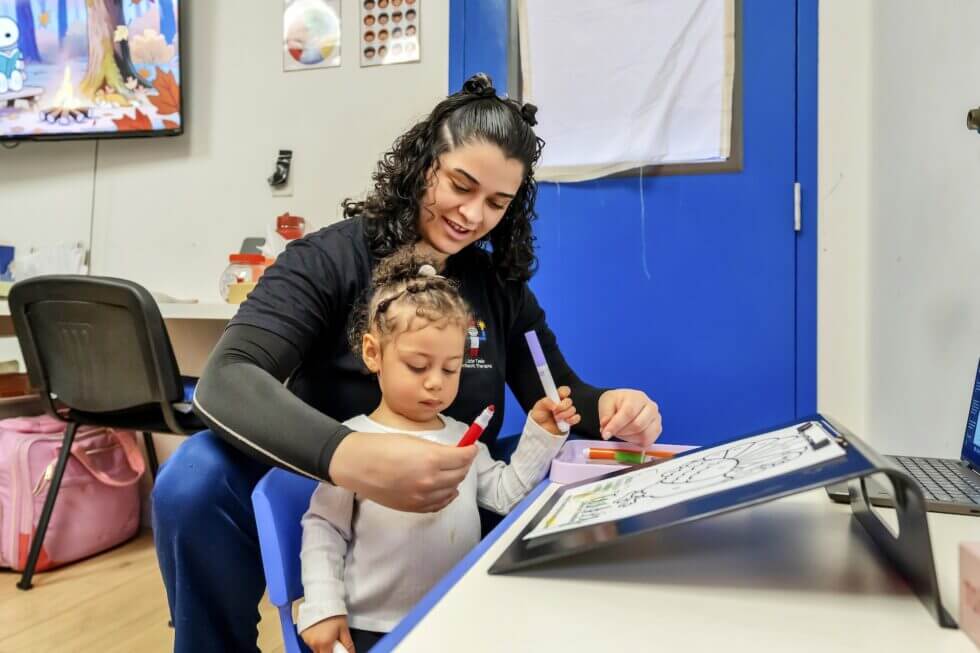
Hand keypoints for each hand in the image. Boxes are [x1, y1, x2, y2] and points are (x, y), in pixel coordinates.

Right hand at [301, 615, 354, 652]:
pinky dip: (316, 639)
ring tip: (327, 632)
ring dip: (322, 645)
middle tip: (334, 641)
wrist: (321, 598)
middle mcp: (313, 643)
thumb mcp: (344, 628)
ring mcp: (306, 639)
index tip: (339, 649)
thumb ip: (347, 644)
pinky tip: (321, 630)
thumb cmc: (334, 612)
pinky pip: (310, 642)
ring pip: (315, 648)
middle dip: (328, 650)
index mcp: (324, 644)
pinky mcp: (302, 634)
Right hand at [329, 431, 477, 512]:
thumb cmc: (381, 447)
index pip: (463, 457)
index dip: (470, 450)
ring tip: (452, 471)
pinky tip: (446, 489)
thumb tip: (454, 452)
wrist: (357, 465)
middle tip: (462, 456)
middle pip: (460, 474)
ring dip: (456, 479)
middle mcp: (430, 481)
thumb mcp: (414, 441)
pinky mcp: (414, 507)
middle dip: (464, 464)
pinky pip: (439, 504)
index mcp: (431, 459)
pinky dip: (446, 496)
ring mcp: (422, 497)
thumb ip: (437, 449)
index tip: (471, 446)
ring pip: (452, 490)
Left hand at [530, 386, 579, 434]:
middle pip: (569, 401)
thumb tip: (554, 404)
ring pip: (572, 410)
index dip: (565, 391)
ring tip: (556, 419)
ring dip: (564, 414)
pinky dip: (572, 419)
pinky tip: (565, 421)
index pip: (564, 391)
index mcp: (555, 398)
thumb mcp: (538, 407)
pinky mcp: (570, 421)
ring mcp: (567, 412)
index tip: (561, 395)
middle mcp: (562, 404)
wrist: (540, 430)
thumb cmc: (539, 417)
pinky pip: (577, 418)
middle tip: (554, 411)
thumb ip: (545, 402)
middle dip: (562, 406)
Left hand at [597, 389, 661, 446]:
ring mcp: (656, 418)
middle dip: (622, 432)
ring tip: (621, 432)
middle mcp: (650, 406)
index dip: (616, 425)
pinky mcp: (657, 428)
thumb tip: (605, 424)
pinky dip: (637, 442)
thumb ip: (606, 414)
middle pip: (638, 425)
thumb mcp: (606, 403)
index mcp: (637, 397)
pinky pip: (649, 440)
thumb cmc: (616, 403)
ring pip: (644, 435)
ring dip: (629, 438)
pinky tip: (629, 436)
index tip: (605, 434)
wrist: (624, 403)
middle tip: (612, 432)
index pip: (628, 412)